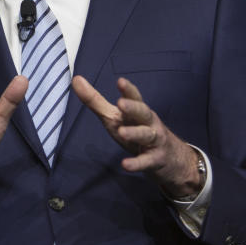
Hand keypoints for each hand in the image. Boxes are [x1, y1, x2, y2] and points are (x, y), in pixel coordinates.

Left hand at [72, 75, 203, 198]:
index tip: (120, 81)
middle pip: (143, 113)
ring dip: (135, 133)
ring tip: (122, 132)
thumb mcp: (114, 116)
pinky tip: (125, 165)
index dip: (128, 89)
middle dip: (133, 107)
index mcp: (137, 111)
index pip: (134, 97)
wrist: (169, 158)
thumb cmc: (136, 130)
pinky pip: (146, 161)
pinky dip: (136, 163)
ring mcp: (154, 141)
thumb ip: (95, 99)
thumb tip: (76, 79)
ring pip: (147, 135)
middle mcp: (148, 122)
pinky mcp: (155, 159)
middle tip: (121, 103)